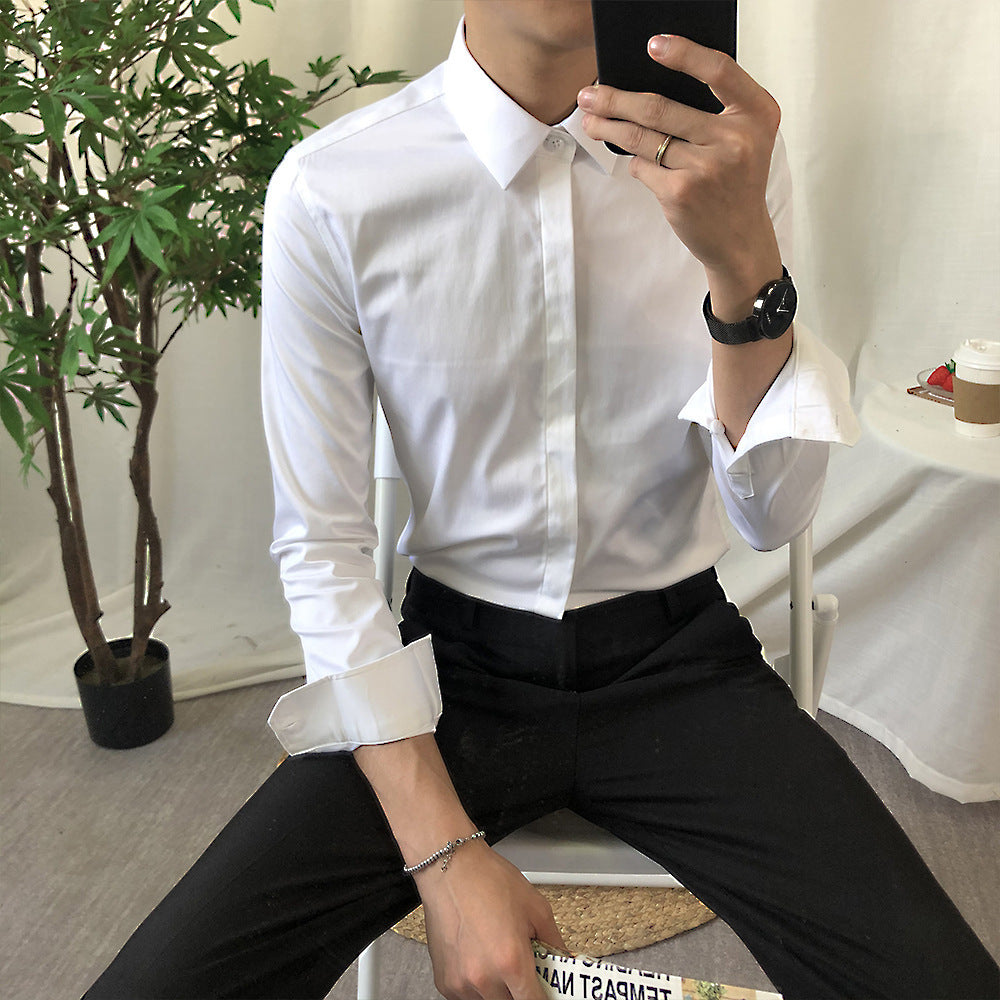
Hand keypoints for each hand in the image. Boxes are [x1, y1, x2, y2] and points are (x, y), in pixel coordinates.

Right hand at [415, 839, 565, 999]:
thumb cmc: (488, 880)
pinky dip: (477, 984)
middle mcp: (484, 978)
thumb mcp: (535, 907)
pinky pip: (468, 996)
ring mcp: (462, 983)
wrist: (449, 868)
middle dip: (519, 988)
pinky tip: (478, 956)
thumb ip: (554, 942)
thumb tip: (563, 963)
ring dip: (498, 988)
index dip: (542, 998)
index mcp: (511, 961)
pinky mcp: (445, 982)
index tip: (544, 992)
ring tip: (496, 955)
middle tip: (520, 966)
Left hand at [578, 34, 782, 312]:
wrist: (740, 240)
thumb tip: (647, 86)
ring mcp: (706, 168)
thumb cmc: (735, 182)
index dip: (684, 54)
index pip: (719, 70)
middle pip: (661, 108)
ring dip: (609, 127)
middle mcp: (735, 139)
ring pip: (643, 138)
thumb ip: (715, 111)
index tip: (652, 45)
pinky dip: (636, 165)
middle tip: (590, 93)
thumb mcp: (744, 139)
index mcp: (757, 114)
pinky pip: (642, 168)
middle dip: (617, 100)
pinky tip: (638, 165)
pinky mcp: (681, 193)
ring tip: (590, 120)